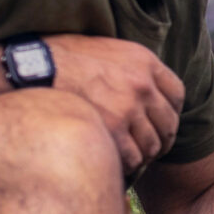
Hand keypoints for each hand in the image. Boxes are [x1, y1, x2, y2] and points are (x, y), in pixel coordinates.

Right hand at [42, 35, 184, 176]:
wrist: (37, 66)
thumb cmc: (64, 58)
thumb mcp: (108, 50)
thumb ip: (131, 68)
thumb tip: (144, 89)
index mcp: (145, 61)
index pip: (177, 94)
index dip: (171, 112)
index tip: (160, 121)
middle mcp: (142, 84)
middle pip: (168, 123)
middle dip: (161, 139)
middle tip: (149, 148)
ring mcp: (129, 107)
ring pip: (152, 145)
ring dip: (144, 155)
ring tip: (131, 157)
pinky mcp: (112, 128)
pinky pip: (132, 158)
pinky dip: (127, 164)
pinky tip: (116, 162)